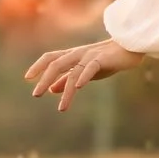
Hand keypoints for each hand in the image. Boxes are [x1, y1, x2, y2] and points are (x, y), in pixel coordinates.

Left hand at [24, 38, 145, 110]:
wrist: (131, 49)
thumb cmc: (107, 59)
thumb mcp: (85, 71)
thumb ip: (68, 78)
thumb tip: (51, 89)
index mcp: (73, 56)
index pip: (50, 57)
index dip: (38, 66)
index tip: (27, 78)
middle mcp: (78, 54)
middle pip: (56, 64)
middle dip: (45, 79)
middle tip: (36, 94)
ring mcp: (90, 55)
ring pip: (73, 72)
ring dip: (66, 90)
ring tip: (62, 108)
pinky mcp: (103, 59)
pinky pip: (90, 67)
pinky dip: (83, 76)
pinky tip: (79, 87)